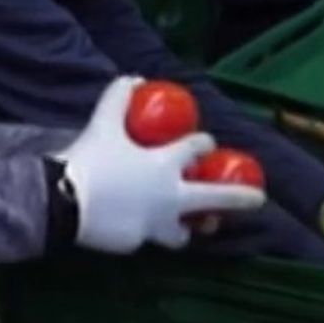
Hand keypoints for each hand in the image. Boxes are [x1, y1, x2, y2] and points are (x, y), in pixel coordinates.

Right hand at [61, 77, 266, 252]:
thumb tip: (133, 79)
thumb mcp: (104, 123)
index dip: (204, 143)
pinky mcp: (137, 243)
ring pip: (184, 232)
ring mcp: (156, 225)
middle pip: (215, 199)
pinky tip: (135, 226)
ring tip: (194, 227)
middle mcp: (170, 197)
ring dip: (190, 227)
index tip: (207, 145)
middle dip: (240, 199)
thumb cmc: (91, 160)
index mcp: (166, 164)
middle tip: (258, 200)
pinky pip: (147, 238)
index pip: (197, 148)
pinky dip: (147, 232)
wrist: (65, 202)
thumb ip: (118, 98)